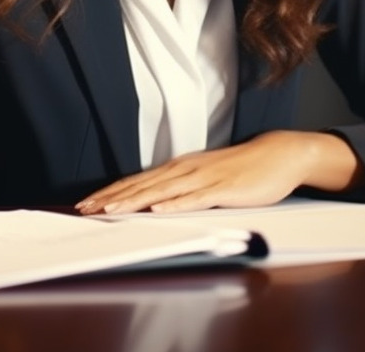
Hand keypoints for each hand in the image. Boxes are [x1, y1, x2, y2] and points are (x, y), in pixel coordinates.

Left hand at [75, 131, 359, 215]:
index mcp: (180, 168)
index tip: (87, 203)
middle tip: (85, 209)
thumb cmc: (242, 168)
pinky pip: (196, 198)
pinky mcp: (224, 189)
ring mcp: (204, 178)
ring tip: (110, 211)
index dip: (111, 192)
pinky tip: (159, 209)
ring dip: (134, 201)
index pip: (137, 181)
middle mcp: (186, 170)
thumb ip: (182, 187)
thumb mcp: (205, 176)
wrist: (279, 154)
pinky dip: (175, 204)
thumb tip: (155, 200)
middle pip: (142, 185)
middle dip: (112, 198)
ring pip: (162, 191)